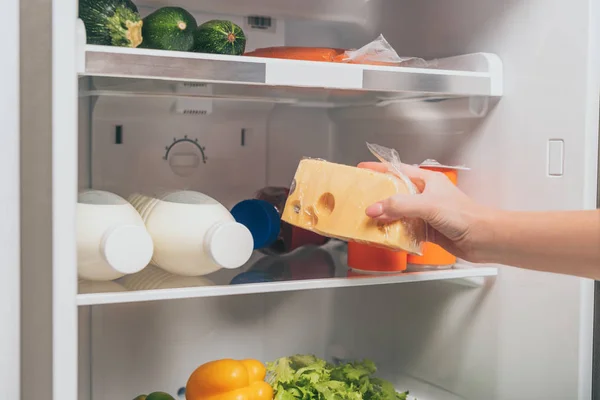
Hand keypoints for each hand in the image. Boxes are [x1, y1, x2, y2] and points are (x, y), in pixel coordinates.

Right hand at [359, 162, 490, 260]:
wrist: (483, 238)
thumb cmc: (464, 215)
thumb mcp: (427, 205)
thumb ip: (399, 206)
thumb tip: (374, 209)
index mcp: (426, 181)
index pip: (397, 171)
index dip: (379, 169)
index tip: (362, 169)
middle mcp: (425, 195)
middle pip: (395, 193)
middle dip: (378, 196)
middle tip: (361, 199)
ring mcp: (426, 213)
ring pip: (399, 212)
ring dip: (385, 217)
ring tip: (369, 220)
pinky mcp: (427, 229)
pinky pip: (405, 229)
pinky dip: (395, 232)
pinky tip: (387, 236)